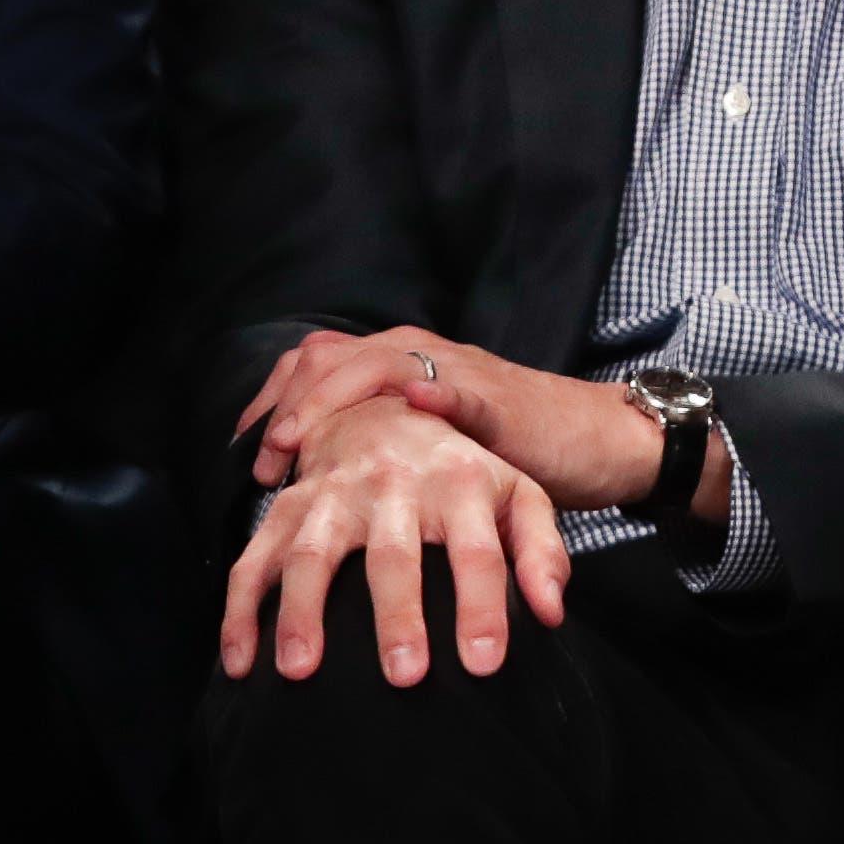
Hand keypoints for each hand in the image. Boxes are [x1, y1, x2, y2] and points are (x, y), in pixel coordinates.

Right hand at [218, 399, 569, 686]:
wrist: (389, 404)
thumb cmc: (463, 470)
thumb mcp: (519, 495)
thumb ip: (541, 551)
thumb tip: (552, 613)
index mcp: (461, 481)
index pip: (478, 552)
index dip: (482, 607)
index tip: (483, 663)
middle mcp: (394, 484)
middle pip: (395, 555)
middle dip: (398, 617)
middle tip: (405, 677)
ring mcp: (334, 494)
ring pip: (313, 554)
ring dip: (303, 612)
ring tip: (300, 672)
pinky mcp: (288, 507)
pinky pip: (253, 560)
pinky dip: (240, 611)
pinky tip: (241, 663)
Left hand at [244, 327, 680, 509]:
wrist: (594, 441)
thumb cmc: (508, 452)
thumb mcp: (429, 446)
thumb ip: (381, 447)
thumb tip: (312, 489)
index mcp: (396, 363)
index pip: (313, 363)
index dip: (272, 404)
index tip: (249, 455)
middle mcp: (419, 355)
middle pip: (331, 358)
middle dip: (287, 406)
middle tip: (264, 461)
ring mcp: (457, 372)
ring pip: (379, 364)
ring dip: (331, 400)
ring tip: (298, 441)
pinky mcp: (498, 399)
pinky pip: (459, 387)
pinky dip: (433, 393)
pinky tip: (413, 404)